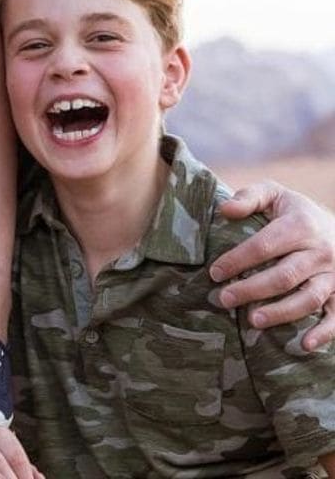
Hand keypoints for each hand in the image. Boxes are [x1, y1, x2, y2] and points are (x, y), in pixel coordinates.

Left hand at [212, 180, 334, 348]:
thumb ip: (249, 197)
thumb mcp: (274, 194)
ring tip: (253, 321)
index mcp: (301, 226)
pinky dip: (324, 333)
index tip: (214, 272)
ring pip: (308, 298)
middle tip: (224, 299)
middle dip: (252, 289)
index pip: (264, 246)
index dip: (237, 260)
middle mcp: (321, 252)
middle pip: (284, 276)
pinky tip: (305, 345)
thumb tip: (223, 209)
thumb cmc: (295, 211)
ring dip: (281, 313)